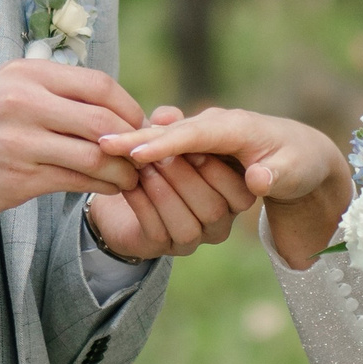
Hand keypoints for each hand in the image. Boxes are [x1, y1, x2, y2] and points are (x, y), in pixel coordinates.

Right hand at [0, 59, 148, 217]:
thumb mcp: (9, 88)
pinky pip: (76, 181)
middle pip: (102, 120)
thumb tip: (113, 107)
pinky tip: (109, 188)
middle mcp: (24, 103)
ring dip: (122, 170)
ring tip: (130, 177)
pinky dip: (101, 186)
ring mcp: (21, 141)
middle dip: (133, 141)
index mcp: (27, 75)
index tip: (138, 123)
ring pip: (94, 155)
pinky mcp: (19, 177)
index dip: (128, 107)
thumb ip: (56, 92)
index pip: (98, 85)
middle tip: (142, 154)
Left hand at [85, 107, 258, 259]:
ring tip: (142, 166)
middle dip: (185, 178)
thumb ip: (174, 123)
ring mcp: (193, 241)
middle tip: (160, 154)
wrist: (125, 189)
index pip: (237, 188)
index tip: (190, 144)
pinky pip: (157, 232)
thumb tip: (166, 115)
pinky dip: (142, 205)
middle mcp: (219, 224)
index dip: (213, 167)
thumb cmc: (160, 157)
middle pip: (213, 208)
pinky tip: (129, 184)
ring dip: (163, 192)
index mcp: (233, 195)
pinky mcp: (162, 249)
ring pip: (187, 225)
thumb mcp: (170, 135)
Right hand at [101, 107, 353, 272]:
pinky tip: (118, 155)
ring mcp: (206, 131)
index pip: (197, 134)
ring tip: (105, 150)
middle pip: (172, 131)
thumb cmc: (300, 163)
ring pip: (166, 136)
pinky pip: (168, 145)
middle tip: (101, 147)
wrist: (302, 152)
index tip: (134, 152)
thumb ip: (278, 176)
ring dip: (139, 143)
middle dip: (138, 138)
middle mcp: (217, 124)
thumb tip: (258, 179)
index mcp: (240, 127)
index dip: (166, 143)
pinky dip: (144, 148)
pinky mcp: (199, 142)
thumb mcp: (296, 173)